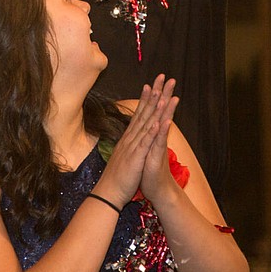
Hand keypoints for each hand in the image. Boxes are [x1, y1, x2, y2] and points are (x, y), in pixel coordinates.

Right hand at [91, 75, 172, 208]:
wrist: (108, 193)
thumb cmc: (117, 178)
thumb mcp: (124, 157)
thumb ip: (128, 146)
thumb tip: (130, 141)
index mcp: (128, 139)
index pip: (138, 115)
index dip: (146, 99)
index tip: (152, 85)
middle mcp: (130, 138)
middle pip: (143, 112)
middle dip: (154, 95)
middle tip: (162, 78)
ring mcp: (132, 147)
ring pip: (145, 124)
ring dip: (154, 108)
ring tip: (162, 93)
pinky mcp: (135, 157)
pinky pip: (144, 143)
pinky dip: (151, 132)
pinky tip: (157, 121)